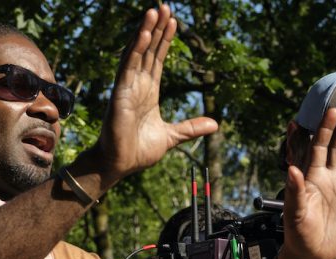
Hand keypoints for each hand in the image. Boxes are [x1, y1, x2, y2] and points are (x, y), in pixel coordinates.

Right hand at [97, 4, 217, 182]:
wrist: (120, 165)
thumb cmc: (138, 151)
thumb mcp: (172, 136)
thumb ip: (191, 128)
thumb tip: (215, 124)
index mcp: (148, 92)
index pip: (158, 59)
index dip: (165, 40)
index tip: (174, 22)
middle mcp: (137, 85)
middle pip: (148, 50)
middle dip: (157, 28)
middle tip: (164, 6)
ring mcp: (127, 87)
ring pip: (137, 53)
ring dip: (146, 31)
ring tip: (154, 11)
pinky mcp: (120, 94)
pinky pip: (128, 67)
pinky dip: (135, 49)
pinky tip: (143, 33)